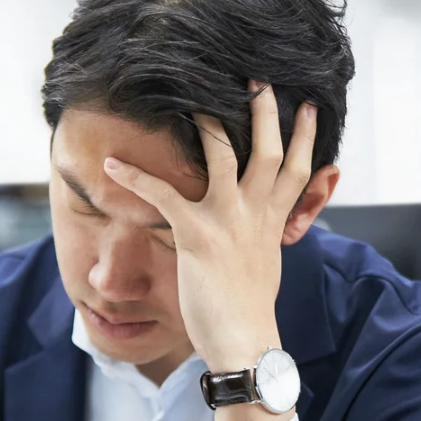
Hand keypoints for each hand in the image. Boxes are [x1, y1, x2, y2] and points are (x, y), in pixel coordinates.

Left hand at [102, 83, 317, 374]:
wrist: (244, 341)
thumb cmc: (250, 309)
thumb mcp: (268, 264)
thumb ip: (267, 234)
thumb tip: (267, 224)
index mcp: (274, 221)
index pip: (298, 169)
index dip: (306, 137)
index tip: (308, 107)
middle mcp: (255, 214)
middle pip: (269, 150)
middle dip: (266, 112)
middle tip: (258, 79)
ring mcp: (228, 221)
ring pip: (223, 156)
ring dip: (208, 125)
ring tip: (193, 98)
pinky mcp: (197, 235)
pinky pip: (163, 195)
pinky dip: (135, 177)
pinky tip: (112, 164)